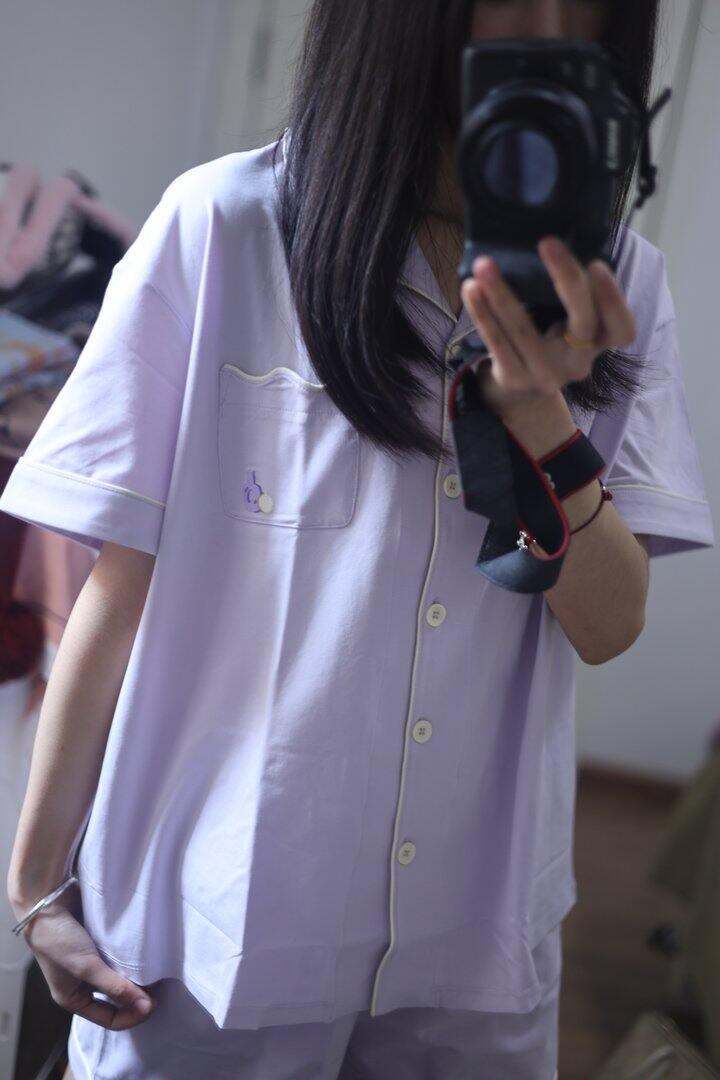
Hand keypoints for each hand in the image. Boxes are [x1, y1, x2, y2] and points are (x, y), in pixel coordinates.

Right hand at [10, 887, 155, 1028]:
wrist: (47, 901)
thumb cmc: (59, 940)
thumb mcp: (87, 968)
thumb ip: (115, 987)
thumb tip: (145, 1007)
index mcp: (74, 998)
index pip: (110, 1019)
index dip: (133, 1015)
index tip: (153, 1003)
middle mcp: (83, 984)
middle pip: (117, 999)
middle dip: (137, 996)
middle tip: (159, 987)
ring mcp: (92, 963)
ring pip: (120, 977)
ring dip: (136, 976)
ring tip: (155, 970)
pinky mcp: (98, 943)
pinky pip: (120, 956)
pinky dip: (131, 957)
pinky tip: (144, 952)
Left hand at [459, 235, 637, 420]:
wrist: (524, 387)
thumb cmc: (552, 339)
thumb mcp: (571, 321)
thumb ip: (574, 294)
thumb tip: (554, 243)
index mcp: (600, 343)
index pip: (622, 328)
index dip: (613, 299)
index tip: (596, 264)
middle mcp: (578, 363)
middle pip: (583, 323)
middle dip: (567, 279)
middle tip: (548, 242)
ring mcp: (546, 374)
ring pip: (524, 330)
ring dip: (502, 293)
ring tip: (484, 264)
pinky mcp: (514, 378)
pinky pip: (496, 342)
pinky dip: (482, 313)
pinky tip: (471, 289)